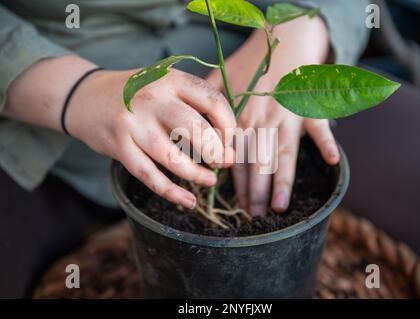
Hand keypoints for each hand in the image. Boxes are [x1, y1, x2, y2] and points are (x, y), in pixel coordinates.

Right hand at [67, 68, 235, 209]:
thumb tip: (229, 145)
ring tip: (211, 181)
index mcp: (171, 78)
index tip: (232, 142)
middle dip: (216, 151)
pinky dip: (170, 192)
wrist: (86, 96)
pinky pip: (148, 175)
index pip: (213, 102)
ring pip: (171, 156)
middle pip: (195, 129)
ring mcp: (133, 123)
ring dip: (196, 174)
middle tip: (224, 162)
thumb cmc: (138, 95)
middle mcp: (152, 98)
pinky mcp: (118, 145)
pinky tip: (188, 201)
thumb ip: (195, 108)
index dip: (229, 126)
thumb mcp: (166, 86)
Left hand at [207, 16, 339, 216]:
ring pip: (284, 154)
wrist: (281, 41)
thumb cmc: (251, 65)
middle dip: (255, 192)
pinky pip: (321, 126)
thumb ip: (207, 104)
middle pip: (258, 163)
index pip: (237, 158)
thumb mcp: (222, 81)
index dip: (237, 184)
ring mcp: (287, 116)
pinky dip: (328, 141)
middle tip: (254, 217)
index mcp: (241, 118)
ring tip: (280, 206)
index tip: (237, 206)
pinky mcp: (309, 108)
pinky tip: (333, 161)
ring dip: (283, 181)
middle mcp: (263, 121)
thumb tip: (191, 122)